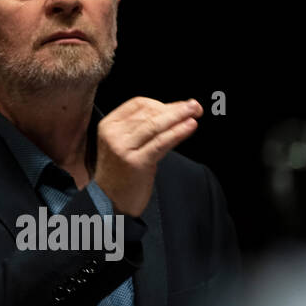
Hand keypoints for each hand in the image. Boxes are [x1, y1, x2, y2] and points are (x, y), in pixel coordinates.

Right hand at [94, 97, 201, 217]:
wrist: (109, 202)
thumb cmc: (121, 173)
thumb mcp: (126, 144)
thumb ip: (144, 128)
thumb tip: (175, 111)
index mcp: (109, 125)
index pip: (138, 104)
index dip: (162, 103)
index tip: (180, 106)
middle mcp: (113, 135)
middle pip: (149, 113)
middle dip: (175, 109)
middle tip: (195, 106)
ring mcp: (123, 149)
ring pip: (156, 126)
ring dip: (179, 117)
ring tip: (196, 112)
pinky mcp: (136, 163)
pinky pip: (161, 142)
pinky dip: (178, 132)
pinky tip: (190, 126)